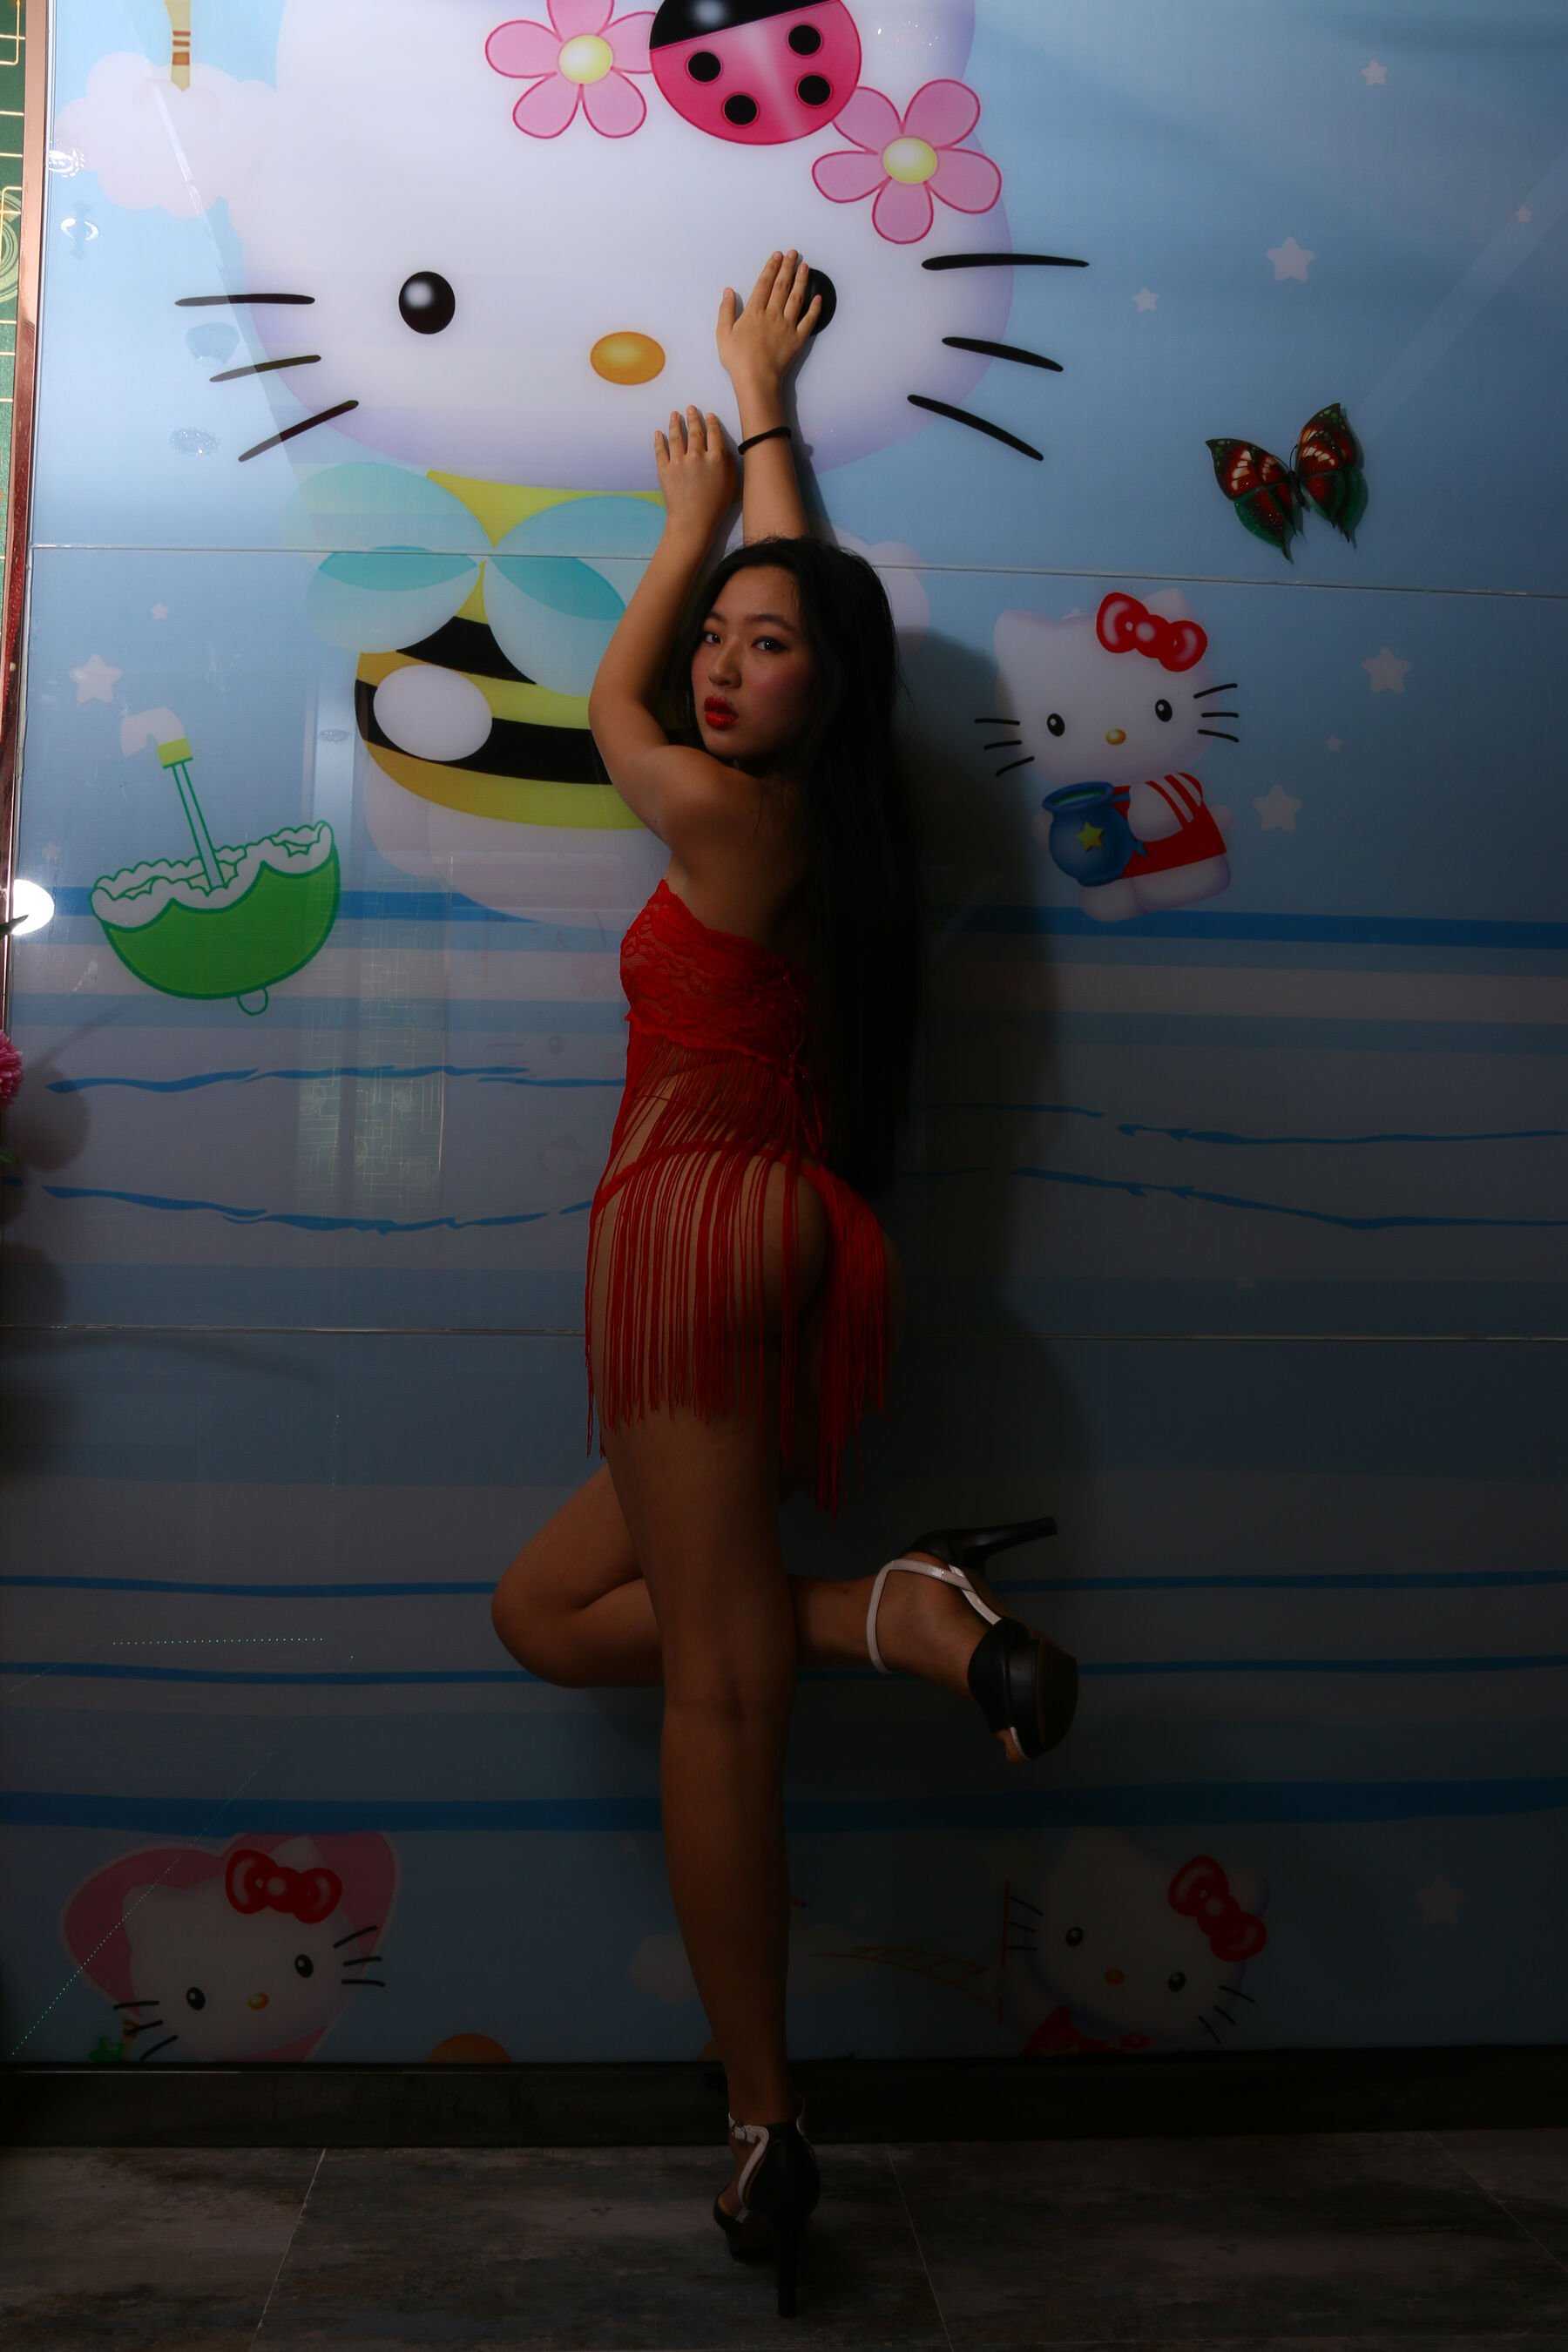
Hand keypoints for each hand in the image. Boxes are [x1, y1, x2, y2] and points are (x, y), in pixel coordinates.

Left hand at [653, 405, 735, 541]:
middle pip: (695, 431)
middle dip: (693, 417)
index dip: (711, 422)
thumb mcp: (731, 484)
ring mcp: (679, 461)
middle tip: (690, 408)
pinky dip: (659, 440)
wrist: (692, 521)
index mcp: (716, 458)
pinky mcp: (665, 469)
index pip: (714, 434)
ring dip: (675, 423)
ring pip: (677, 437)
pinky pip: (661, 450)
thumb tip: (723, 449)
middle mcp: (697, 455)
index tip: (709, 415)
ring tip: (674, 414)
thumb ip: (729, 464)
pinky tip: (658, 432)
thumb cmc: (715, 506)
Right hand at [716, 248, 822, 386]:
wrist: (757, 380)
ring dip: (801, 280)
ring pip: (797, 298)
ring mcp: (787, 326)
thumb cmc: (737, 359)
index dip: (771, 267)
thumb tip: (728, 291)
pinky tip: (818, 297)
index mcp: (754, 311)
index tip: (777, 255)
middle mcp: (773, 314)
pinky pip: (809, 321)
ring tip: (805, 266)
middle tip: (794, 253)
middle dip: (788, 267)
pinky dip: (815, 308)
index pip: (764, 283)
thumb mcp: (723, 334)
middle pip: (782, 286)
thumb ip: (726, 310)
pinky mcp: (798, 339)